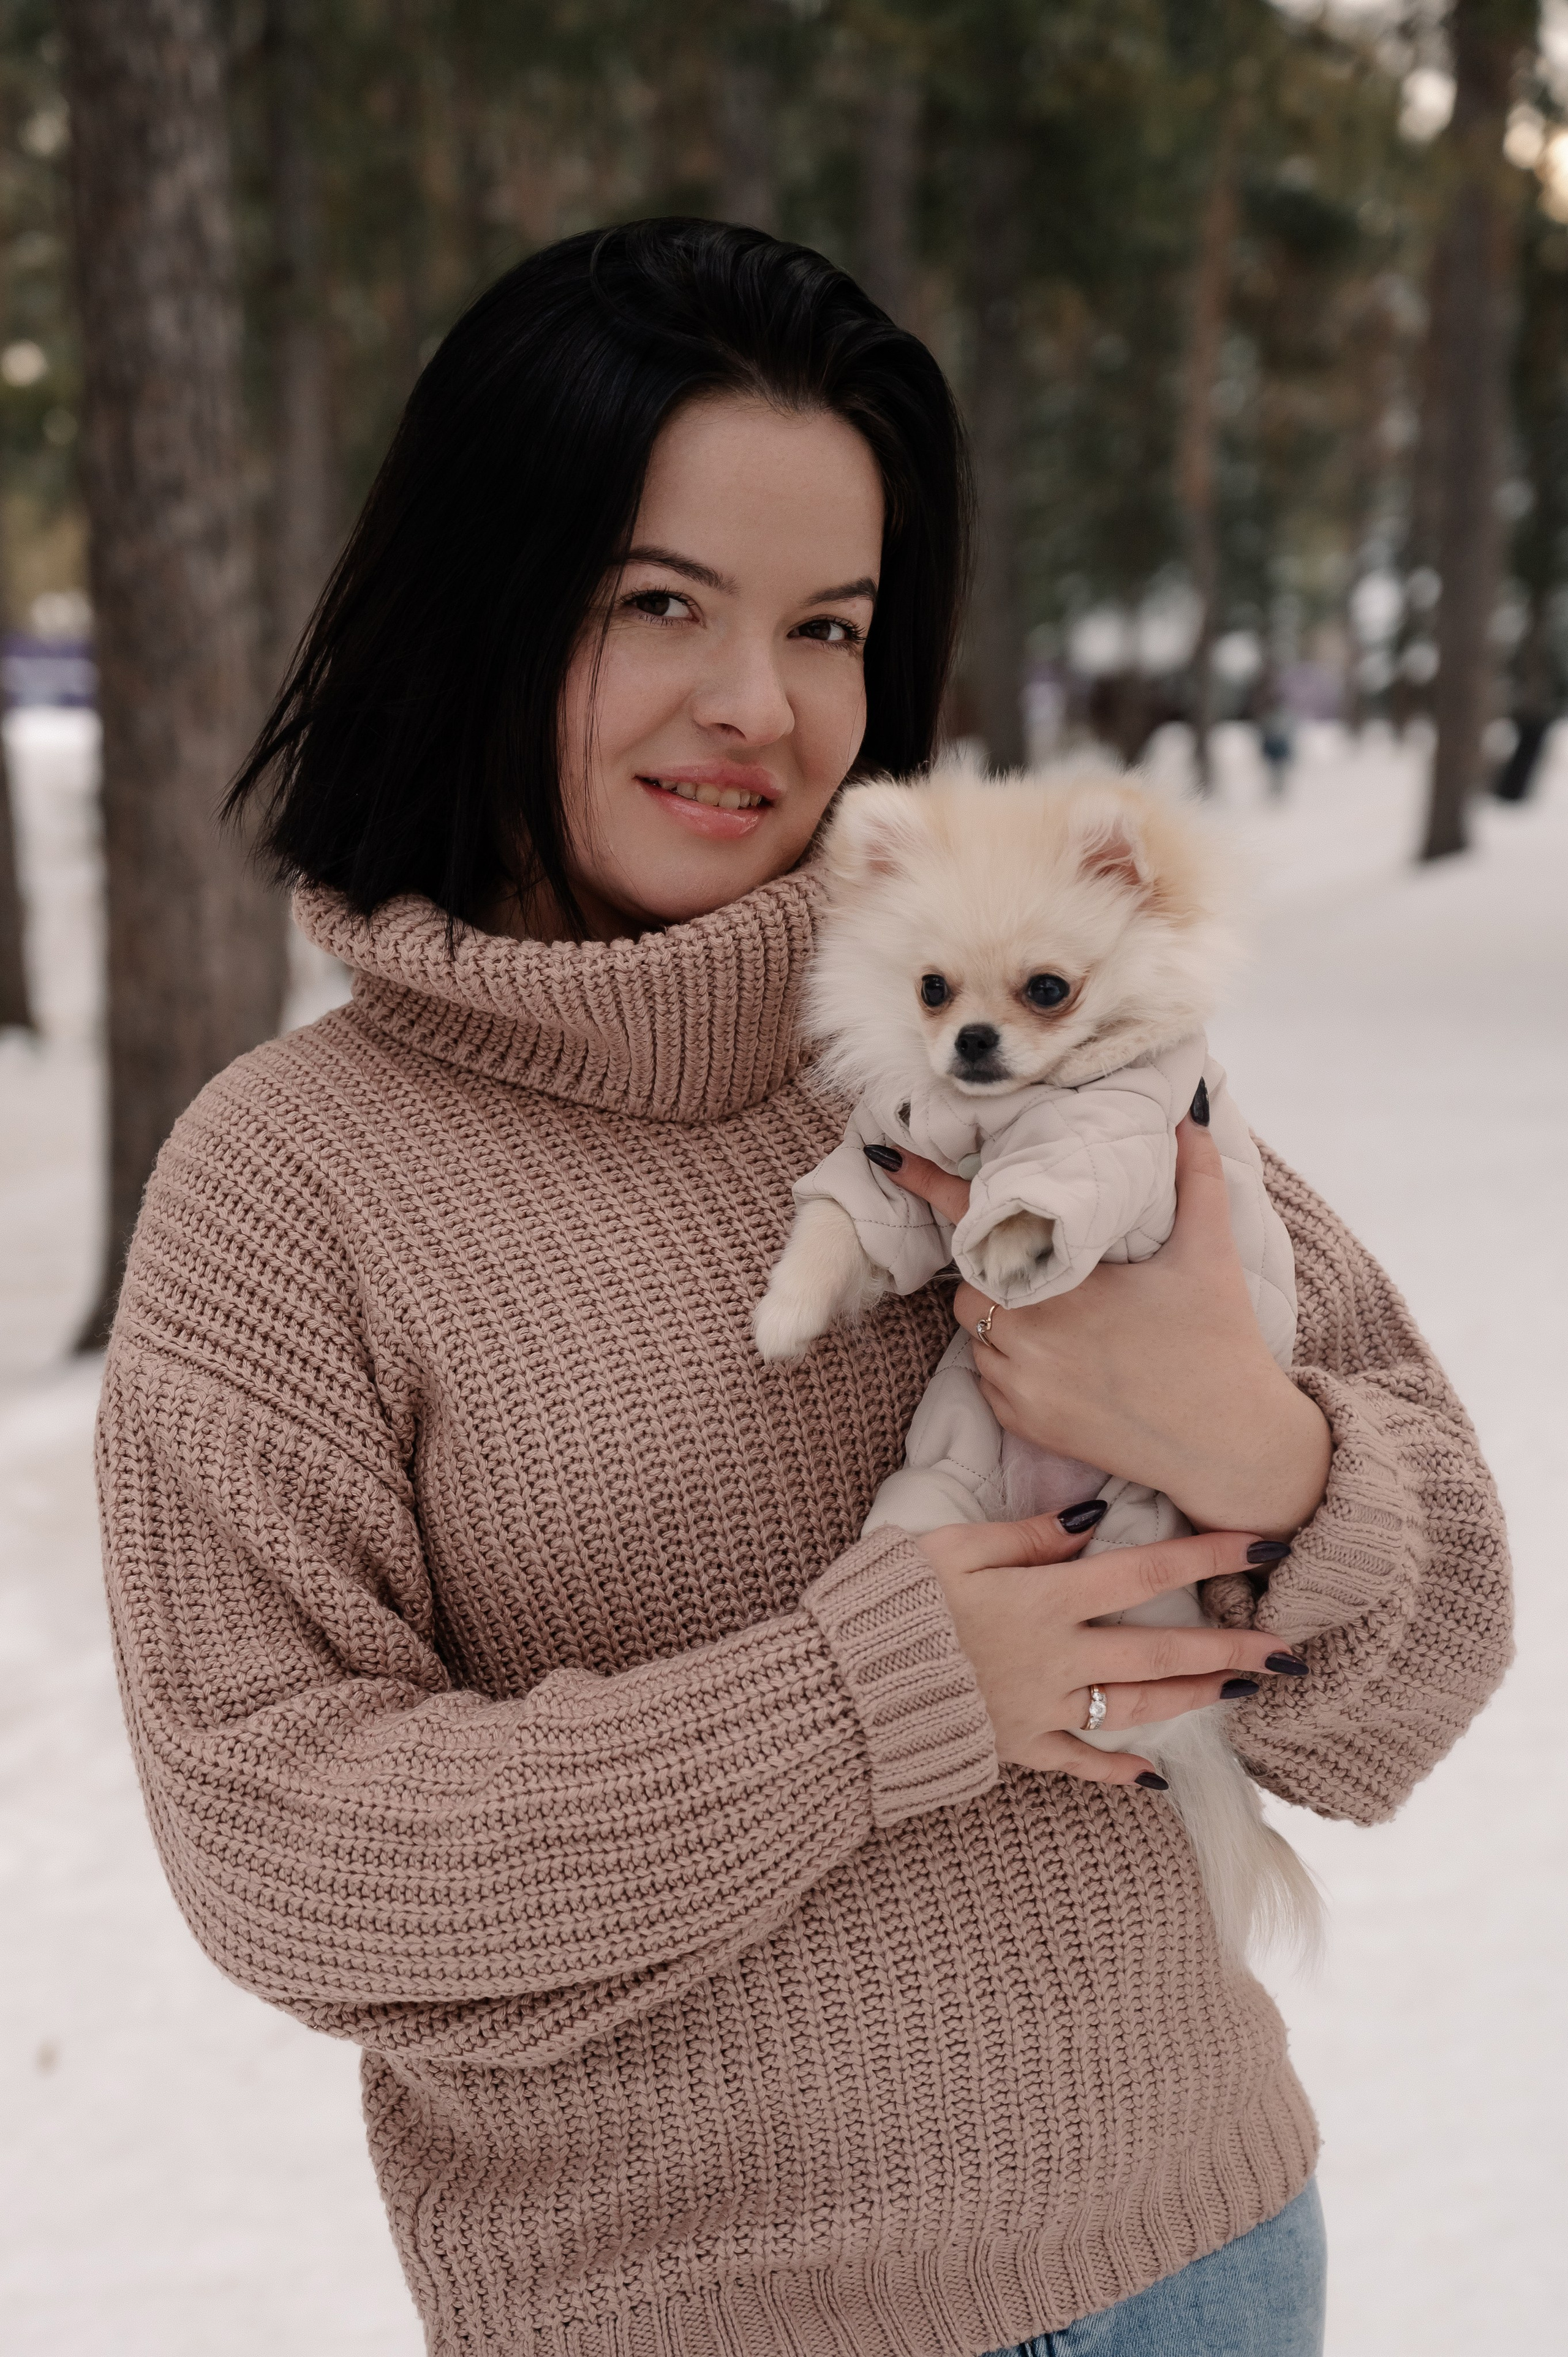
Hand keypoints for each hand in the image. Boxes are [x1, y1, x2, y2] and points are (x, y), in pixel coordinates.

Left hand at [888, 1116, 1330, 1537]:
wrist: (1232, 1449)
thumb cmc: (1222, 1346)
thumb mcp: (1211, 1254)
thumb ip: (1196, 1177)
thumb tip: (1191, 1114)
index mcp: (1065, 1288)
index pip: (978, 1225)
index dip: (931, 1186)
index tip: (886, 1154)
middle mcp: (1031, 1339)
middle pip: (970, 1282)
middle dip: (992, 1266)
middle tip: (1038, 1262)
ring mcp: (1023, 1388)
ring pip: (973, 1332)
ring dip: (996, 1313)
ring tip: (1057, 1310)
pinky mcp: (1026, 1426)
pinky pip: (987, 1378)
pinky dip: (1005, 1360)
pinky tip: (1059, 1354)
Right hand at [919, 1513, 1303, 1784]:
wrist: (844, 1694)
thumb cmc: (887, 1605)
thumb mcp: (950, 1548)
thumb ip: (1026, 1536)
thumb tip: (1094, 1517)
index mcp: (1043, 1599)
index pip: (1145, 1571)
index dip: (1209, 1555)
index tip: (1267, 1545)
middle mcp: (1056, 1658)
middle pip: (1160, 1650)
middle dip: (1231, 1647)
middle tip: (1291, 1649)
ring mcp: (1040, 1710)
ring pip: (1136, 1707)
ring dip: (1196, 1700)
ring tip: (1247, 1693)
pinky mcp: (1014, 1749)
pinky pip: (1078, 1765)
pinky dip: (1118, 1772)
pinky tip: (1155, 1778)